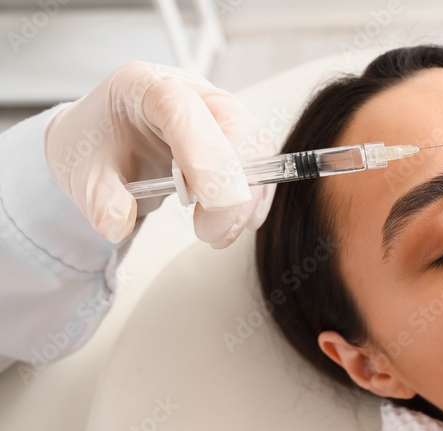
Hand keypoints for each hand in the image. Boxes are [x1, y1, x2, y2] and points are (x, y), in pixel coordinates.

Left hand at [43, 61, 275, 248]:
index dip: (202, 153)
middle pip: (234, 124)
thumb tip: (118, 225)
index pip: (183, 108)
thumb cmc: (97, 146)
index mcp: (144, 86)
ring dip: (246, 197)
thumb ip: (100, 200)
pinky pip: (261, 164)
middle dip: (231, 184)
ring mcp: (217, 112)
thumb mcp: (83, 175)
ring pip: (255, 146)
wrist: (103, 141)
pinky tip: (231, 223)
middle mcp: (189, 91)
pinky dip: (253, 199)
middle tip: (210, 231)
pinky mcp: (235, 137)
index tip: (205, 201)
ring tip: (216, 234)